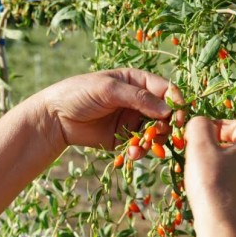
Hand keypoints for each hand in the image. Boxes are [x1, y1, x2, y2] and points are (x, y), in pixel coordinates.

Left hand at [37, 68, 184, 157]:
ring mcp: (131, 121)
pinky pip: (139, 146)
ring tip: (143, 147)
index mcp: (136, 81)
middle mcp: (138, 101)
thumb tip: (166, 111)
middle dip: (167, 126)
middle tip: (162, 135)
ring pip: (154, 132)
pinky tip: (133, 154)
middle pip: (164, 113)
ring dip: (154, 141)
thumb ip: (138, 98)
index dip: (176, 102)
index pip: (166, 90)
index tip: (180, 116)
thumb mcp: (108, 90)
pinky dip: (140, 151)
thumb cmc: (79, 93)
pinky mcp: (123, 139)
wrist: (54, 117)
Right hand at [184, 117, 235, 226]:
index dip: (218, 126)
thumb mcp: (199, 146)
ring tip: (197, 172)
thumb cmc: (211, 180)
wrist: (221, 222)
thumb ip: (199, 125)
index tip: (199, 136)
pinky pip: (234, 183)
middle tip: (195, 154)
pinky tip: (205, 190)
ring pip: (234, 165)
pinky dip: (220, 181)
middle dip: (214, 146)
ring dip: (215, 164)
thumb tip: (200, 123)